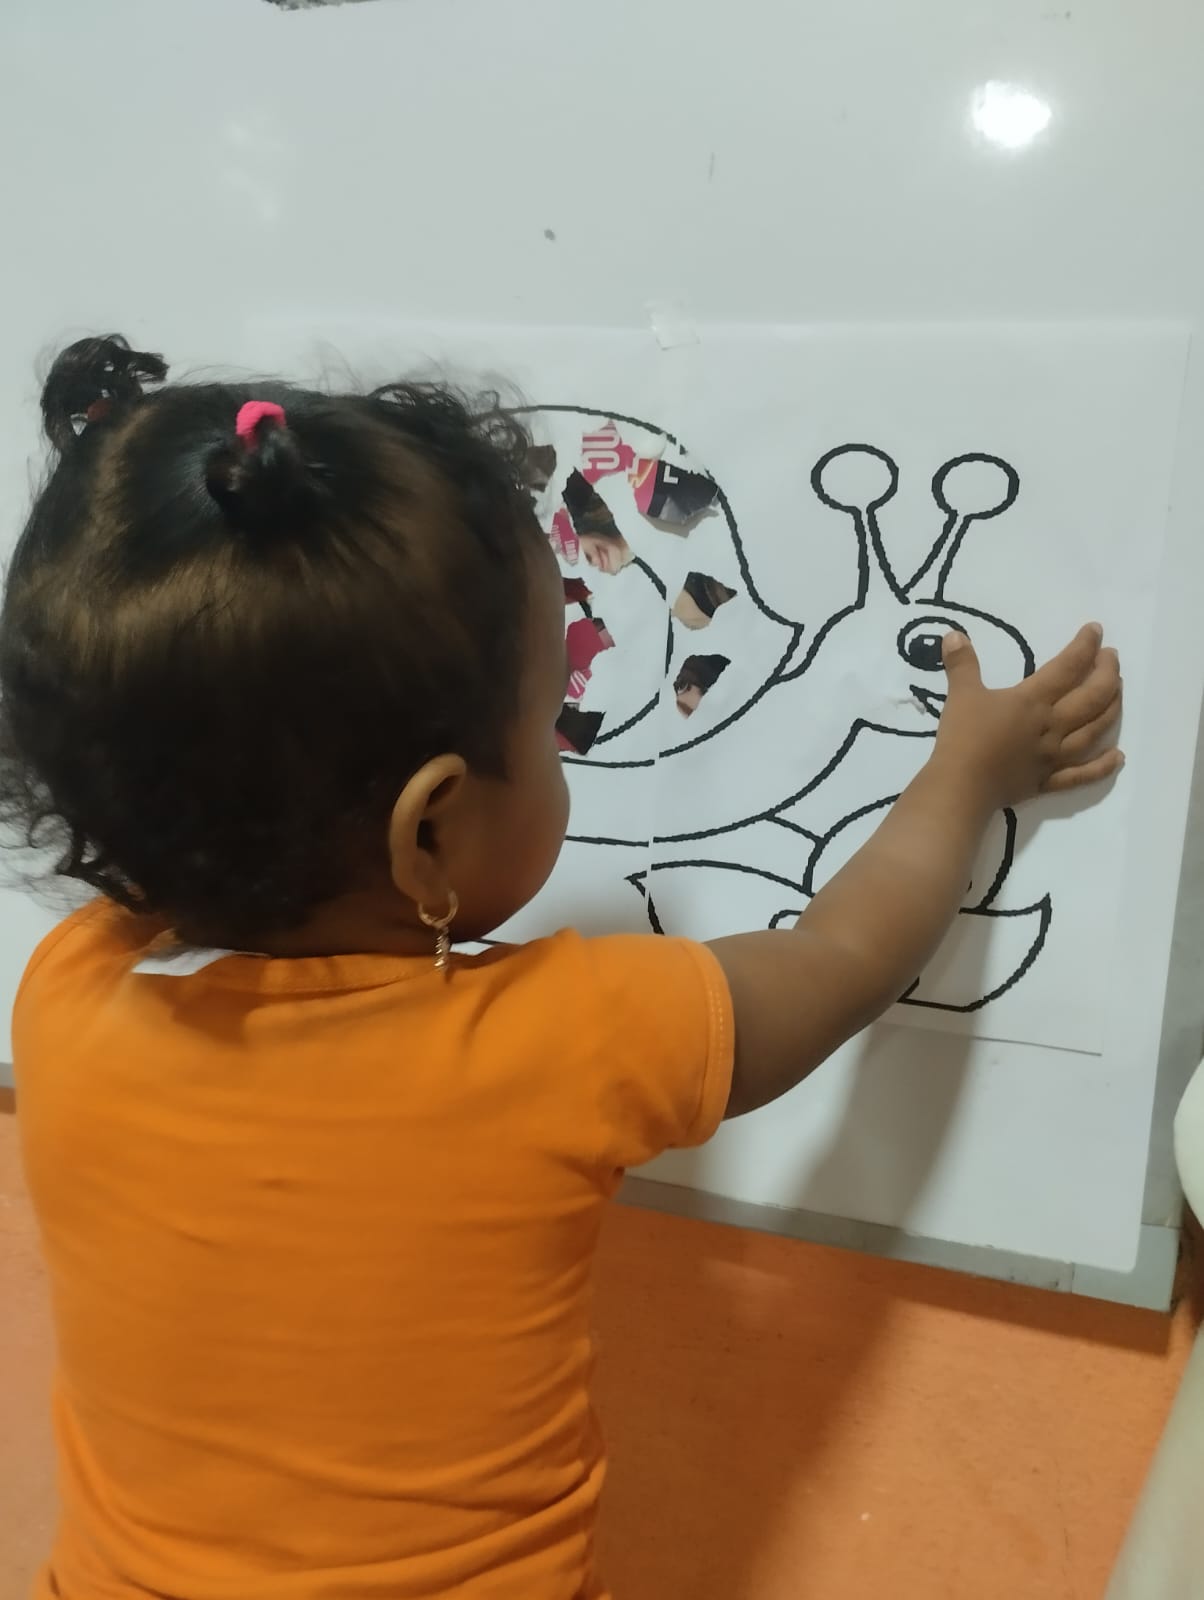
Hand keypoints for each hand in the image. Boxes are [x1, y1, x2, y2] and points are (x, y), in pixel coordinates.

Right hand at [934, 623, 1122, 809]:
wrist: (961, 787)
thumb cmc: (963, 739)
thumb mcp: (961, 694)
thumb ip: (961, 663)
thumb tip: (953, 634)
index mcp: (1033, 701)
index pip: (1067, 667)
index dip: (1084, 646)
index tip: (1095, 630)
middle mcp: (1052, 725)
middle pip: (1092, 697)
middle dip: (1107, 674)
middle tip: (1111, 658)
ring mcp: (1054, 756)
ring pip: (1094, 731)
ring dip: (1112, 710)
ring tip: (1119, 693)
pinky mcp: (1047, 781)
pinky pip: (1082, 774)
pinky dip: (1103, 766)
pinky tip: (1118, 756)